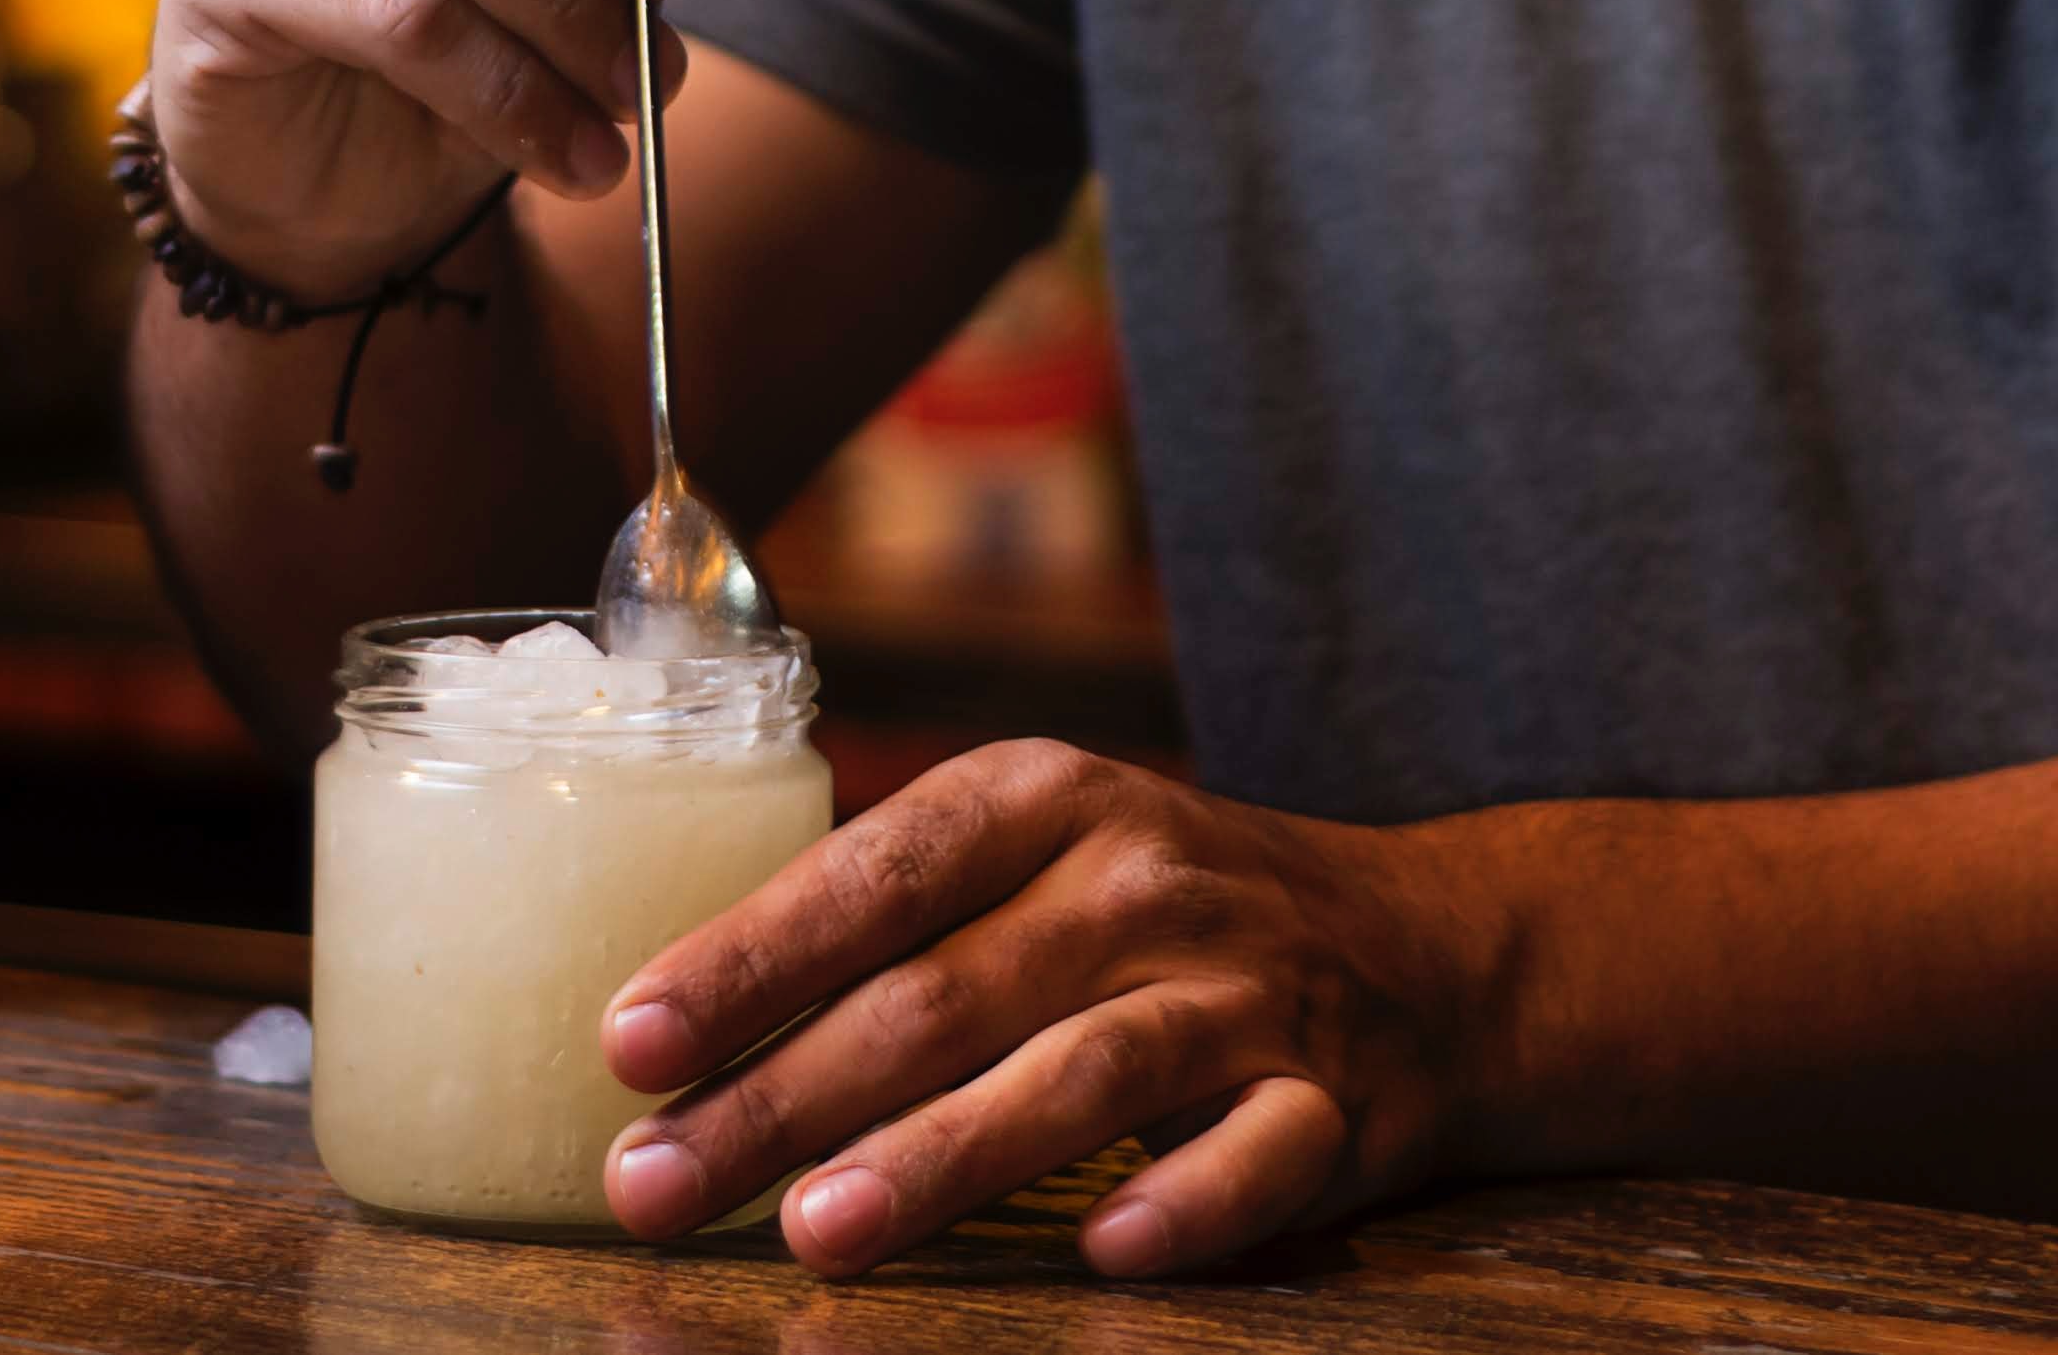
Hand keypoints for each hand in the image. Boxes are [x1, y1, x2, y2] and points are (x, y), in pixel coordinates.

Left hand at [595, 742, 1500, 1278]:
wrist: (1429, 947)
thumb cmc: (1160, 911)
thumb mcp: (1037, 855)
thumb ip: (890, 916)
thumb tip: (676, 1030)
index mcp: (1046, 802)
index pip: (872, 873)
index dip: (746, 960)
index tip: (628, 1043)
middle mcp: (1141, 881)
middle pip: (940, 993)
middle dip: (783, 1097)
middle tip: (657, 1182)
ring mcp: (1244, 990)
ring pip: (1077, 1075)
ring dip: (941, 1157)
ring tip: (818, 1233)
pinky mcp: (1337, 1099)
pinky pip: (1257, 1158)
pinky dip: (1185, 1207)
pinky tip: (1103, 1255)